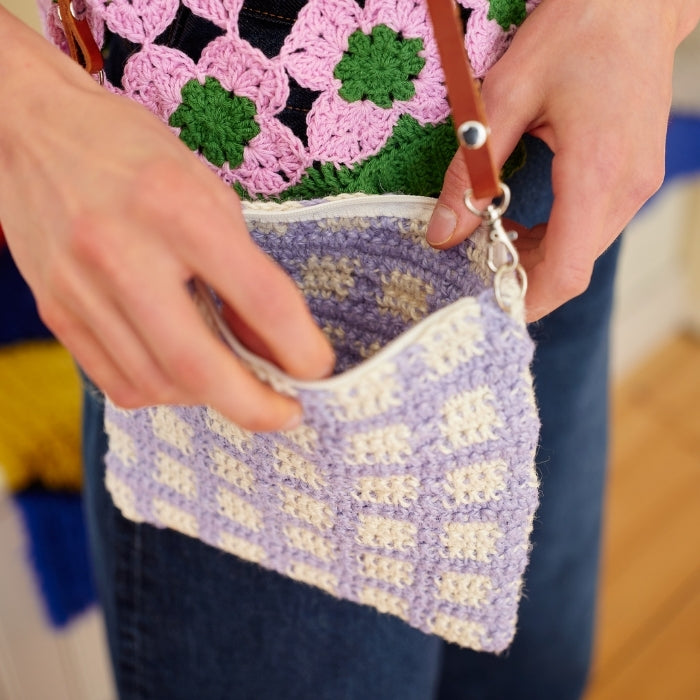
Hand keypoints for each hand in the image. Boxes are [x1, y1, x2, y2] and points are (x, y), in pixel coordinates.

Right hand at [0, 8, 333, 430]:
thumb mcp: (209, 193)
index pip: (261, 298)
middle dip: (255, 407)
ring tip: (235, 384)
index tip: (318, 369)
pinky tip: (184, 373)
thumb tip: (273, 346)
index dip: (301, 347)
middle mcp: (121, 252)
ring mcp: (79, 289)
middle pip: (198, 365)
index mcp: (175, 208)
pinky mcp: (55, 312)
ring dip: (210, 399)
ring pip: (158, 384)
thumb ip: (244, 270)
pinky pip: (119, 383)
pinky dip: (165, 391)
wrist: (32, 131)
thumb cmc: (135, 155)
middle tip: (287, 415)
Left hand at [427, 0, 699, 321]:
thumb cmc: (575, 30)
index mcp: (596, 172)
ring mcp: (637, 182)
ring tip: (491, 239)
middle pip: (572, 268)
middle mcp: (626, 187)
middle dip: (522, 279)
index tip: (488, 309)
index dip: (526, 301)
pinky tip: (520, 220)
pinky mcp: (634, 174)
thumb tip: (441, 233)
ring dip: (536, 257)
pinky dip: (554, 236)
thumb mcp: (504, 99)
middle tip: (473, 267)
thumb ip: (470, 172)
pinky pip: (591, 226)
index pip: (566, 272)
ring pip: (582, 250)